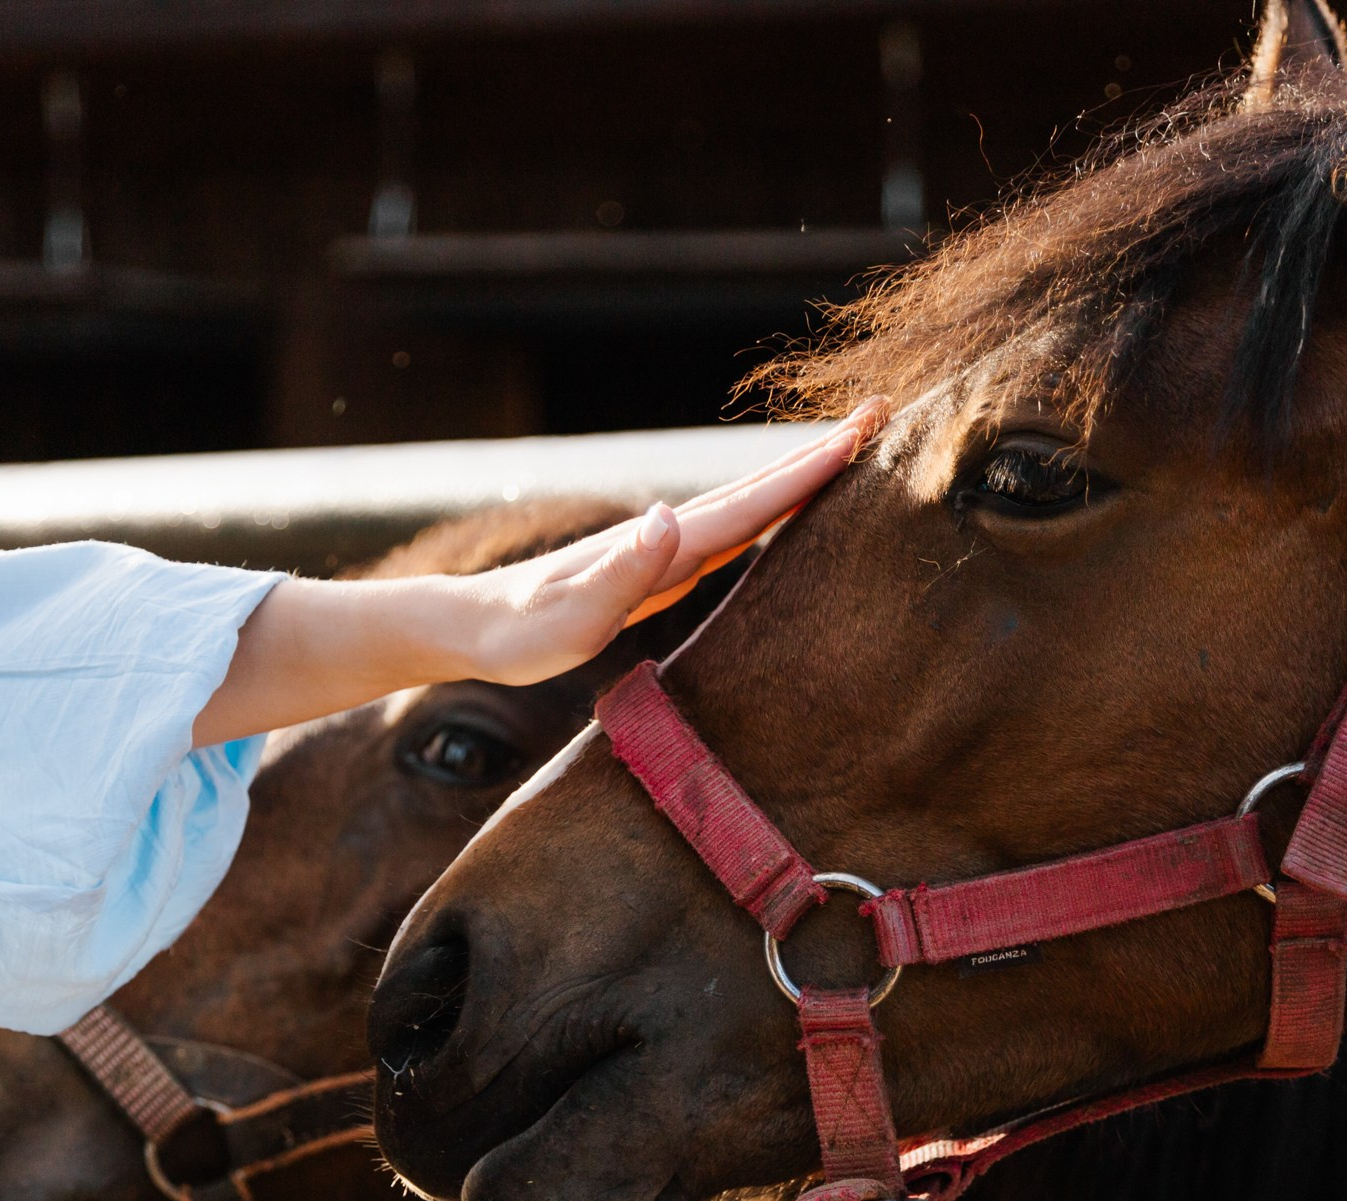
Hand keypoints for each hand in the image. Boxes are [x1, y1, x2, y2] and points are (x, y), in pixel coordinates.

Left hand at [191, 401, 884, 744]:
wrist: (464, 628)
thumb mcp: (567, 617)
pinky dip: (766, 514)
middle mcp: (668, 539)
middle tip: (882, 419)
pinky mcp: (651, 572)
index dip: (812, 468)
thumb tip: (669, 520)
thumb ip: (621, 574)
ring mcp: (661, 552)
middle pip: (759, 488)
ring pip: (747, 506)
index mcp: (663, 547)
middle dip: (821, 455)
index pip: (753, 502)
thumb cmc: (513, 635)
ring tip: (851, 456)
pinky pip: (729, 536)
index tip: (865, 432)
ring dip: (799, 479)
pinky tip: (777, 518)